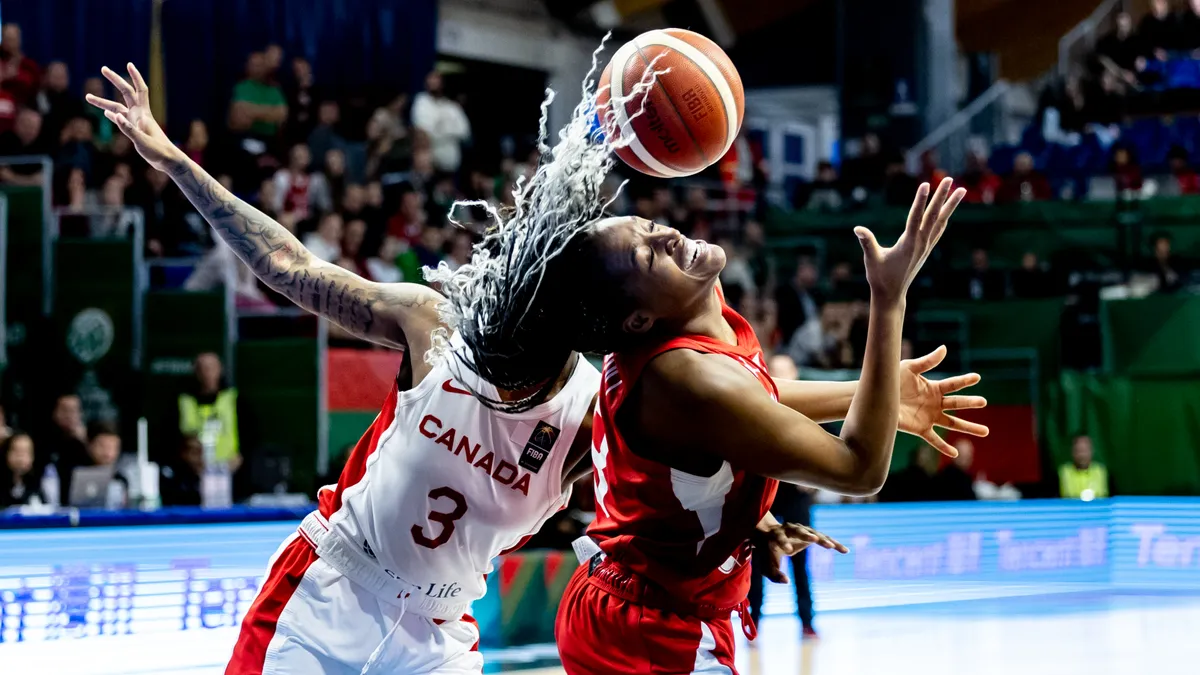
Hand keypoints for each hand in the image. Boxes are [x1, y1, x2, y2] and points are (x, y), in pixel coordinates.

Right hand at [86, 64, 180, 171]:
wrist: (168, 162)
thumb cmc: (158, 152)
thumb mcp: (142, 141)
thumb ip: (128, 129)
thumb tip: (114, 115)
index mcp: (143, 114)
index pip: (139, 90)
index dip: (135, 77)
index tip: (129, 64)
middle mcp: (139, 115)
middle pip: (126, 93)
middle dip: (115, 80)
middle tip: (103, 68)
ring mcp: (136, 122)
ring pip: (117, 107)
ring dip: (103, 102)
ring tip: (87, 97)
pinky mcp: (135, 130)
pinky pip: (121, 119)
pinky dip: (113, 115)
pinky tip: (107, 114)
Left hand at [755, 521, 846, 583]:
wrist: (771, 536)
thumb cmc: (768, 553)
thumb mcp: (767, 566)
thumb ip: (774, 574)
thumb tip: (786, 582)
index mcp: (776, 535)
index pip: (779, 537)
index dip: (783, 542)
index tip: (787, 549)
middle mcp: (789, 529)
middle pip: (798, 529)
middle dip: (806, 535)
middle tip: (815, 539)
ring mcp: (801, 529)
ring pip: (814, 533)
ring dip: (825, 539)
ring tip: (837, 548)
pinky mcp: (811, 533)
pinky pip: (824, 538)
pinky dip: (833, 543)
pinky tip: (845, 551)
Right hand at [856, 177, 964, 304]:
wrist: (892, 294)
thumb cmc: (879, 277)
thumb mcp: (871, 259)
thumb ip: (867, 243)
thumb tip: (857, 229)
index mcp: (908, 243)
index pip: (916, 217)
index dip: (920, 200)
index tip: (926, 184)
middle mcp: (921, 243)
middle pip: (933, 215)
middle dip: (942, 196)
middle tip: (950, 179)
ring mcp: (926, 246)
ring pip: (941, 221)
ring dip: (950, 205)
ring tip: (960, 190)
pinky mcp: (926, 250)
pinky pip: (939, 230)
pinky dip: (944, 218)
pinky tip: (948, 212)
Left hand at [897, 345, 988, 456]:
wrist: (877, 398)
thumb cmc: (892, 381)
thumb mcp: (910, 368)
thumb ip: (927, 362)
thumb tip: (944, 348)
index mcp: (934, 388)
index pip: (953, 384)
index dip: (964, 380)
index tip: (977, 377)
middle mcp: (935, 403)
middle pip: (957, 403)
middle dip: (970, 403)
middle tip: (983, 402)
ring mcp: (929, 417)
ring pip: (953, 423)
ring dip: (968, 427)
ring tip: (985, 432)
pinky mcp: (920, 428)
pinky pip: (934, 439)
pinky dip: (944, 447)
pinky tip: (955, 453)